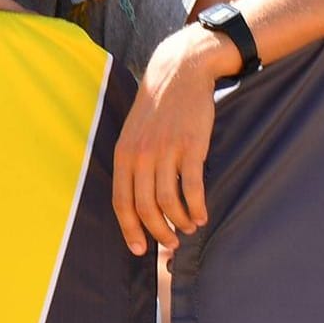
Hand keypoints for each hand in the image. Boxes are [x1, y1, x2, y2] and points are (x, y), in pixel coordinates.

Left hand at [111, 26, 220, 254]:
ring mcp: (166, 151)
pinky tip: (202, 215)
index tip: (138, 250)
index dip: (129, 229)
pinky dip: (197, 207)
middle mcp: (141, 155)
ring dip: (180, 222)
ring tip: (189, 227)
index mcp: (123, 153)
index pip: (121, 201)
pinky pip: (192, 188)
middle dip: (158, 232)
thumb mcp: (133, 132)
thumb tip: (136, 199)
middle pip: (146, 207)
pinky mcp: (191, 147)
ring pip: (169, 202)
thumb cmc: (157, 108)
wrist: (179, 73)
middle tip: (170, 244)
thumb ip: (132, 162)